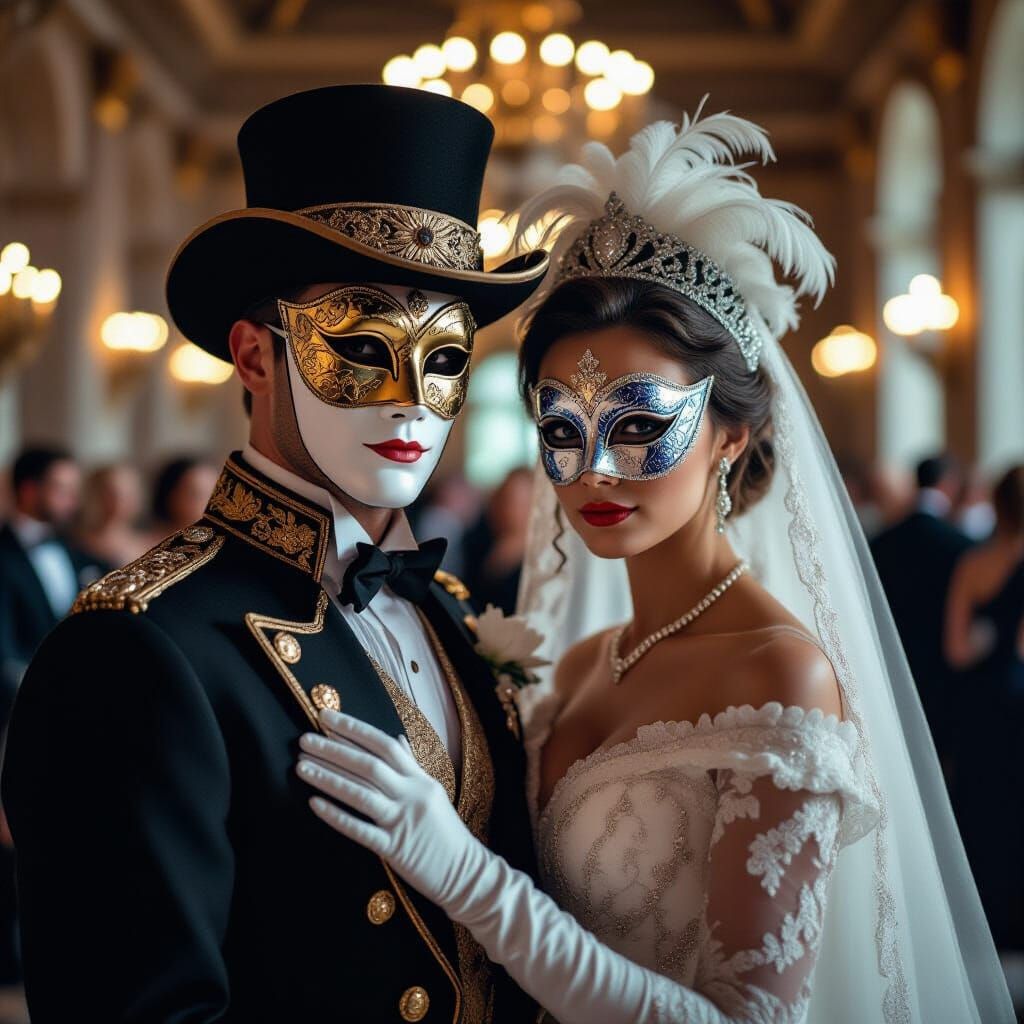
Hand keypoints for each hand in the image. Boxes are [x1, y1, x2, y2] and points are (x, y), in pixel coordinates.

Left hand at [296, 709, 487, 907]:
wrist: (467, 873)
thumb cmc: (447, 833)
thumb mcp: (434, 792)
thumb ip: (413, 766)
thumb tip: (397, 740)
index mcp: (420, 779)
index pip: (384, 744)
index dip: (354, 728)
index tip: (327, 716)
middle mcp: (412, 795)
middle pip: (368, 765)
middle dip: (334, 749)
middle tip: (304, 739)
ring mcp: (403, 821)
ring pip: (361, 793)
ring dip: (328, 778)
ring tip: (301, 766)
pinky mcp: (395, 848)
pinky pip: (361, 829)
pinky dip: (337, 815)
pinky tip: (315, 803)